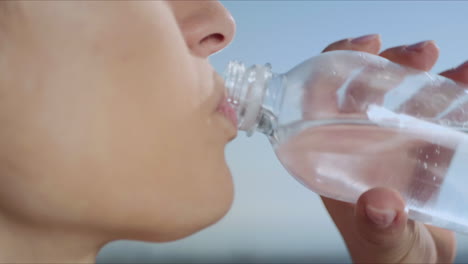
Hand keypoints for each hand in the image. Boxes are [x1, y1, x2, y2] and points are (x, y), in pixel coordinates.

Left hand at [321, 34, 466, 262]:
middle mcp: (356, 144)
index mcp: (331, 157)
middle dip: (390, 63)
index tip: (366, 45)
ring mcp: (390, 145)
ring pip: (402, 96)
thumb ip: (378, 233)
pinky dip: (455, 96)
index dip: (335, 64)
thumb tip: (379, 206)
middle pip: (364, 89)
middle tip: (423, 54)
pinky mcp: (422, 152)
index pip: (319, 99)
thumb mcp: (382, 250)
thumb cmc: (388, 260)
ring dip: (426, 76)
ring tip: (457, 69)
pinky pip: (437, 115)